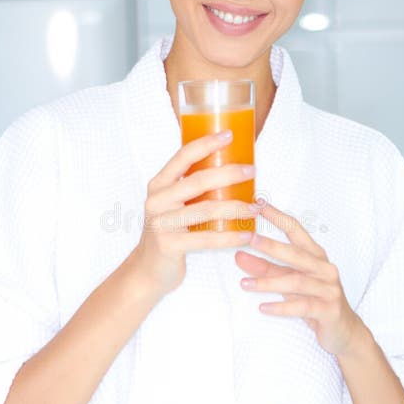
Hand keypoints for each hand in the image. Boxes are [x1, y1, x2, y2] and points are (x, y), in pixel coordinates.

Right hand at [131, 131, 256, 297]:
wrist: (148, 269)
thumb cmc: (169, 232)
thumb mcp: (173, 205)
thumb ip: (191, 189)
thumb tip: (230, 169)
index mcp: (159, 185)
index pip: (183, 157)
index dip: (206, 143)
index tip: (229, 134)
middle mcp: (157, 200)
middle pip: (198, 181)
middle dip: (229, 173)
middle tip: (252, 171)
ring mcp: (161, 223)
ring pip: (206, 210)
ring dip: (236, 207)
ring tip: (255, 207)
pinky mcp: (170, 245)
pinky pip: (207, 239)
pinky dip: (230, 237)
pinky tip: (247, 235)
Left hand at [235, 201, 362, 356]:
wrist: (344, 331)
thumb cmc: (315, 300)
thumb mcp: (288, 282)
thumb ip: (266, 269)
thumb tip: (239, 256)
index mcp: (316, 256)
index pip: (296, 231)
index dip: (278, 217)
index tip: (258, 204)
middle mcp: (325, 268)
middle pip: (296, 254)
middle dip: (272, 245)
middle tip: (249, 239)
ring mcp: (329, 289)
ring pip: (296, 281)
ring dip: (268, 282)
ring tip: (244, 284)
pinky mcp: (329, 309)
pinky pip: (302, 306)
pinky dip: (281, 307)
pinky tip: (263, 307)